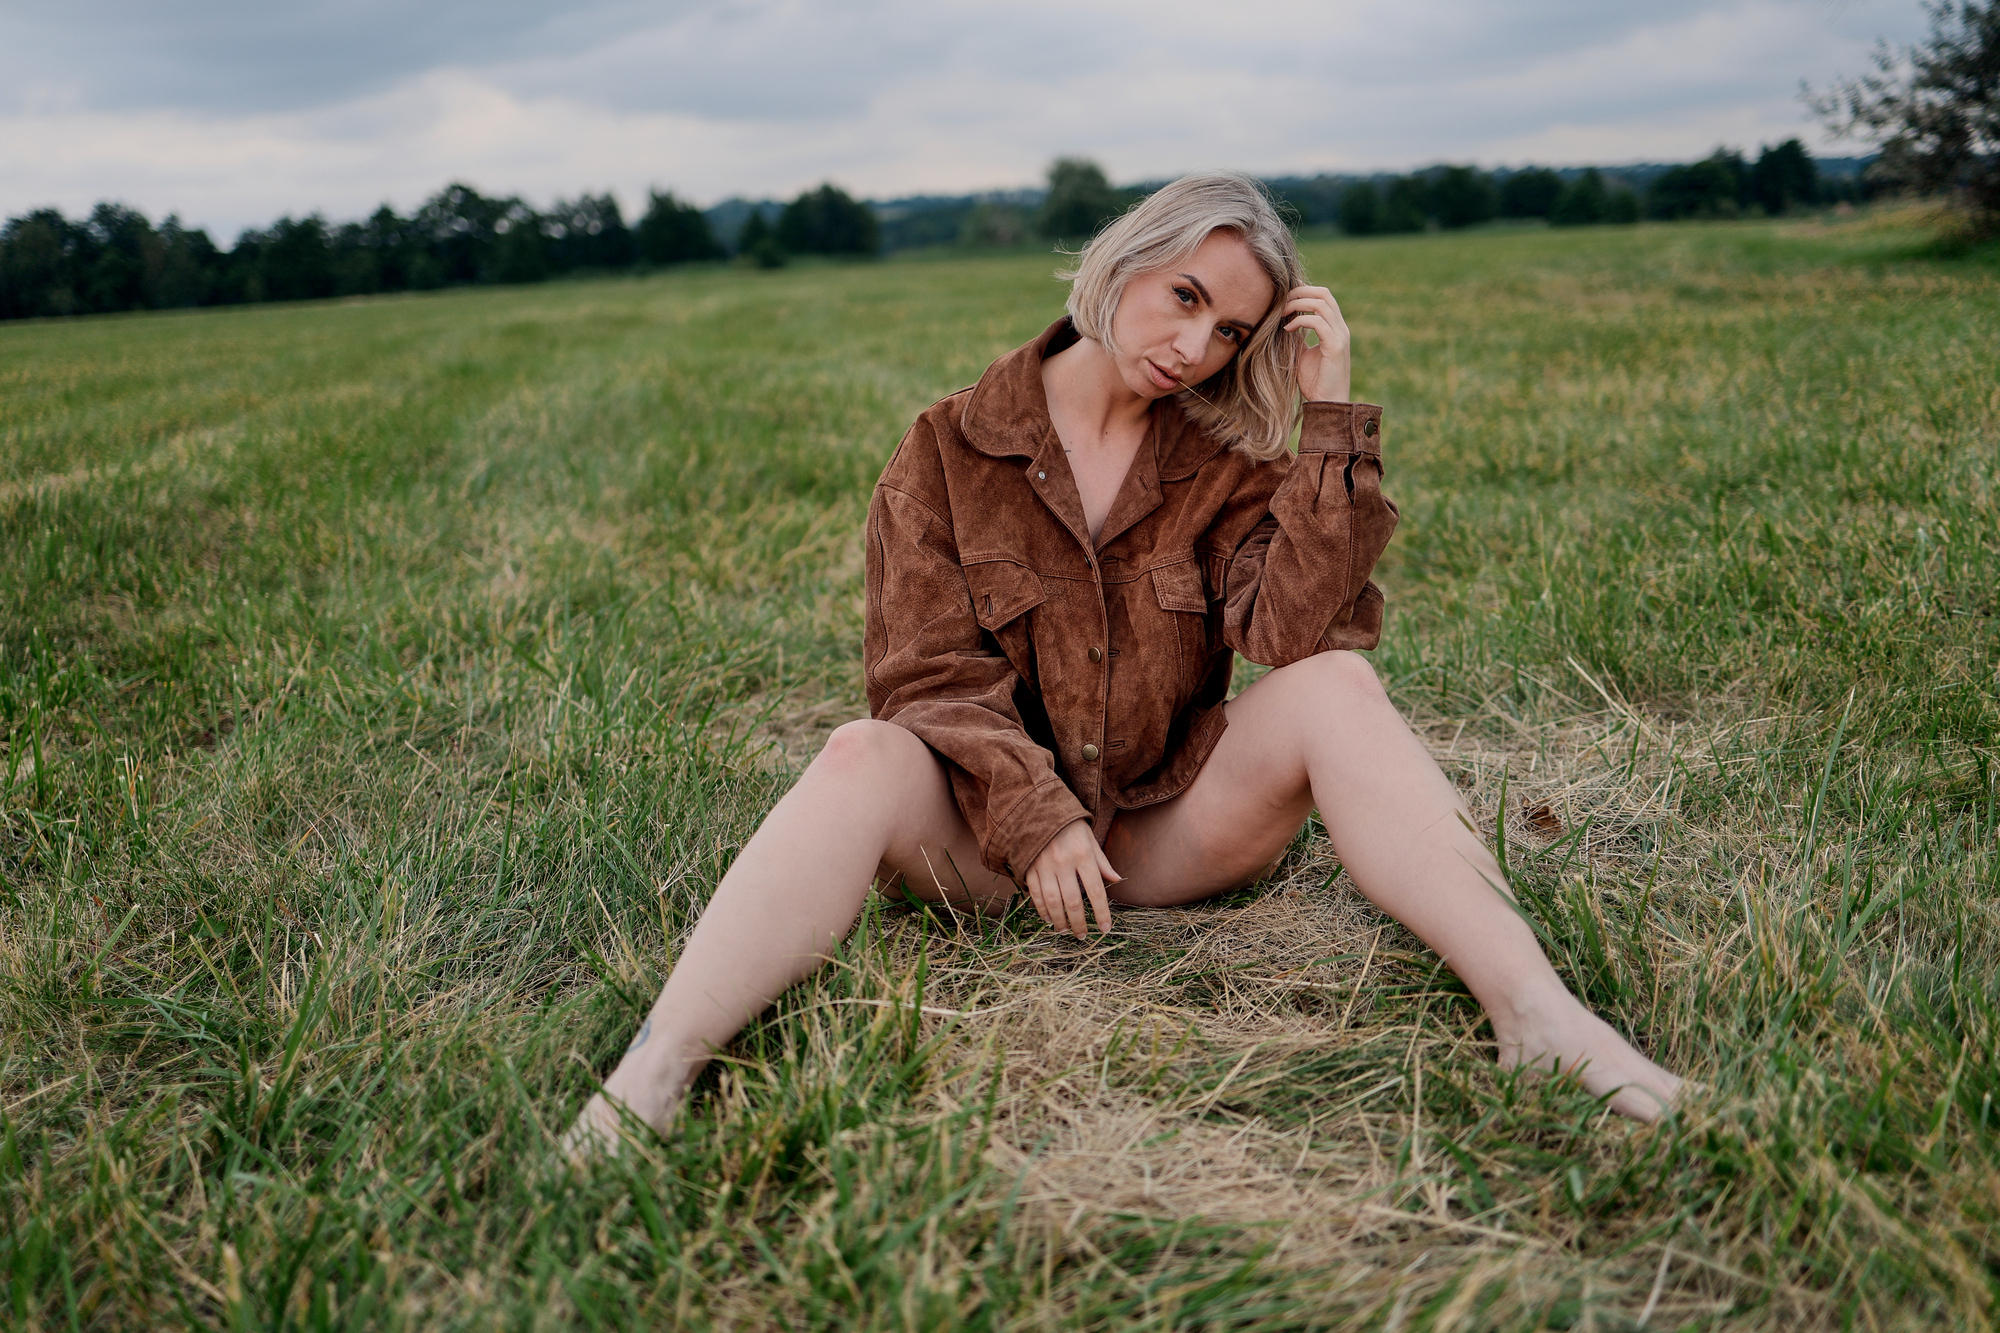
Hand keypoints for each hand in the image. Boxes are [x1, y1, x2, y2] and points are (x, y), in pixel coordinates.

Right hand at [1024, 819, 1118, 938]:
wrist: (1037, 808)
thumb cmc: (1069, 826)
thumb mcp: (1090, 839)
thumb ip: (1102, 862)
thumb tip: (1117, 881)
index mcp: (1083, 855)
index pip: (1096, 891)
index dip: (1102, 913)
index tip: (1105, 929)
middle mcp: (1063, 862)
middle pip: (1072, 901)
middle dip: (1079, 923)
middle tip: (1082, 936)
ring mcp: (1044, 866)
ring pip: (1052, 902)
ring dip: (1060, 921)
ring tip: (1065, 931)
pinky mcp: (1029, 868)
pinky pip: (1035, 895)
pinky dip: (1042, 910)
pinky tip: (1049, 919)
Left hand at [1280, 285, 1351, 402]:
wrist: (1328, 403)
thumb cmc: (1315, 382)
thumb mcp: (1302, 354)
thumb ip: (1297, 338)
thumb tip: (1282, 325)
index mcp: (1335, 328)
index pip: (1323, 296)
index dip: (1304, 291)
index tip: (1283, 299)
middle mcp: (1340, 328)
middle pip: (1324, 294)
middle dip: (1300, 292)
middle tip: (1280, 302)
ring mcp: (1340, 336)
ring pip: (1321, 304)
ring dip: (1298, 304)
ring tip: (1282, 313)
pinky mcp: (1336, 346)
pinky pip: (1318, 322)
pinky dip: (1300, 321)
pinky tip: (1288, 330)